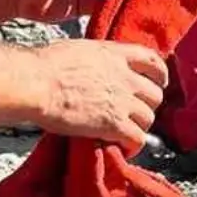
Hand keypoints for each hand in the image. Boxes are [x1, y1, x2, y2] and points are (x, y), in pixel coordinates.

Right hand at [32, 39, 167, 151]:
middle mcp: (125, 77)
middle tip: (134, 113)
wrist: (37, 83)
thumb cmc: (46, 65)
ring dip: (139, 126)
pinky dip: (133, 146)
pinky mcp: (113, 124)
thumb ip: (97, 59)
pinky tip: (122, 147)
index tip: (157, 81)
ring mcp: (122, 101)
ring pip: (149, 118)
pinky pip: (137, 139)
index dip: (159, 73)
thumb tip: (95, 67)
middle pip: (155, 94)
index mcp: (116, 54)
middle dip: (147, 105)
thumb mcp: (80, 49)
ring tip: (125, 132)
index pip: (153, 60)